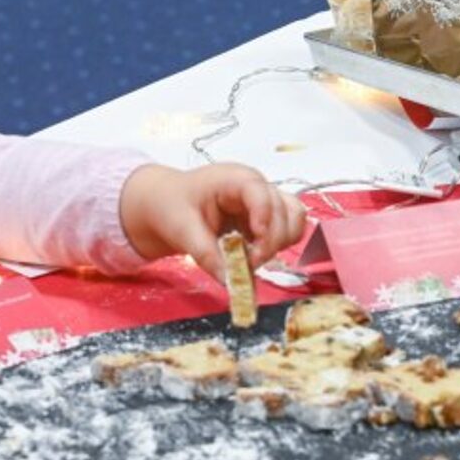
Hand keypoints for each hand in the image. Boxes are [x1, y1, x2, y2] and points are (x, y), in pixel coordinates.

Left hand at [118, 163, 306, 282]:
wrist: (165, 203)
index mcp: (234, 179)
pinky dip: (276, 248)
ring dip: (278, 245)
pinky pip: (286, 232)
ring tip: (250, 260)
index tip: (254, 249)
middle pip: (285, 212)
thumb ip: (206, 253)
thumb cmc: (171, 204)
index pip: (262, 194)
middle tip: (247, 265)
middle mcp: (255, 188)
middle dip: (269, 243)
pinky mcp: (264, 219)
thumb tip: (229, 280)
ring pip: (294, 221)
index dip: (265, 219)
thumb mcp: (181, 228)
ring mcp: (263, 203)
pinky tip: (253, 256)